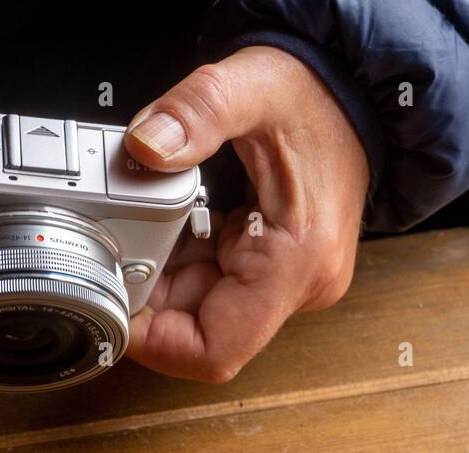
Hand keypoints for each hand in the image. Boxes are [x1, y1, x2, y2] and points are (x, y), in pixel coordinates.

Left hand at [124, 46, 368, 382]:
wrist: (357, 93)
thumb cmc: (317, 96)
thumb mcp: (252, 86)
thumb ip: (197, 112)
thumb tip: (146, 147)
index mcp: (295, 263)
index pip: (216, 351)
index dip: (155, 345)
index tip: (112, 309)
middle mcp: (297, 287)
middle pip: (200, 331)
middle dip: (149, 297)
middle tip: (111, 247)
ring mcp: (287, 283)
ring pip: (201, 310)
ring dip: (161, 277)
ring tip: (137, 226)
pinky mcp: (274, 271)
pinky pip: (213, 287)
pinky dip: (179, 262)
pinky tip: (165, 224)